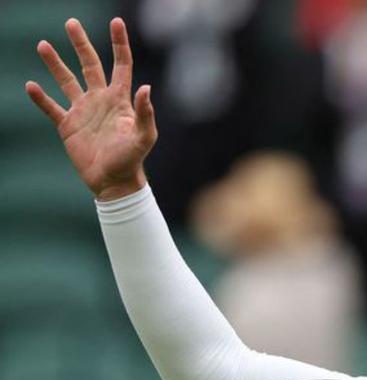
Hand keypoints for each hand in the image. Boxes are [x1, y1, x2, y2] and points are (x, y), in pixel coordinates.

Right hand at [25, 18, 156, 200]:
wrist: (113, 181)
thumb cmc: (132, 160)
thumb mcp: (144, 137)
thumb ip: (145, 113)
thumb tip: (146, 87)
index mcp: (120, 99)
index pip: (121, 64)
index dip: (119, 43)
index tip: (116, 22)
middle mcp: (100, 100)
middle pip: (90, 64)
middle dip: (81, 44)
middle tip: (71, 23)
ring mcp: (83, 111)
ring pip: (66, 81)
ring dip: (55, 64)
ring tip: (44, 45)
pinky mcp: (68, 126)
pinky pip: (51, 108)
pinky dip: (40, 98)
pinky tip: (31, 86)